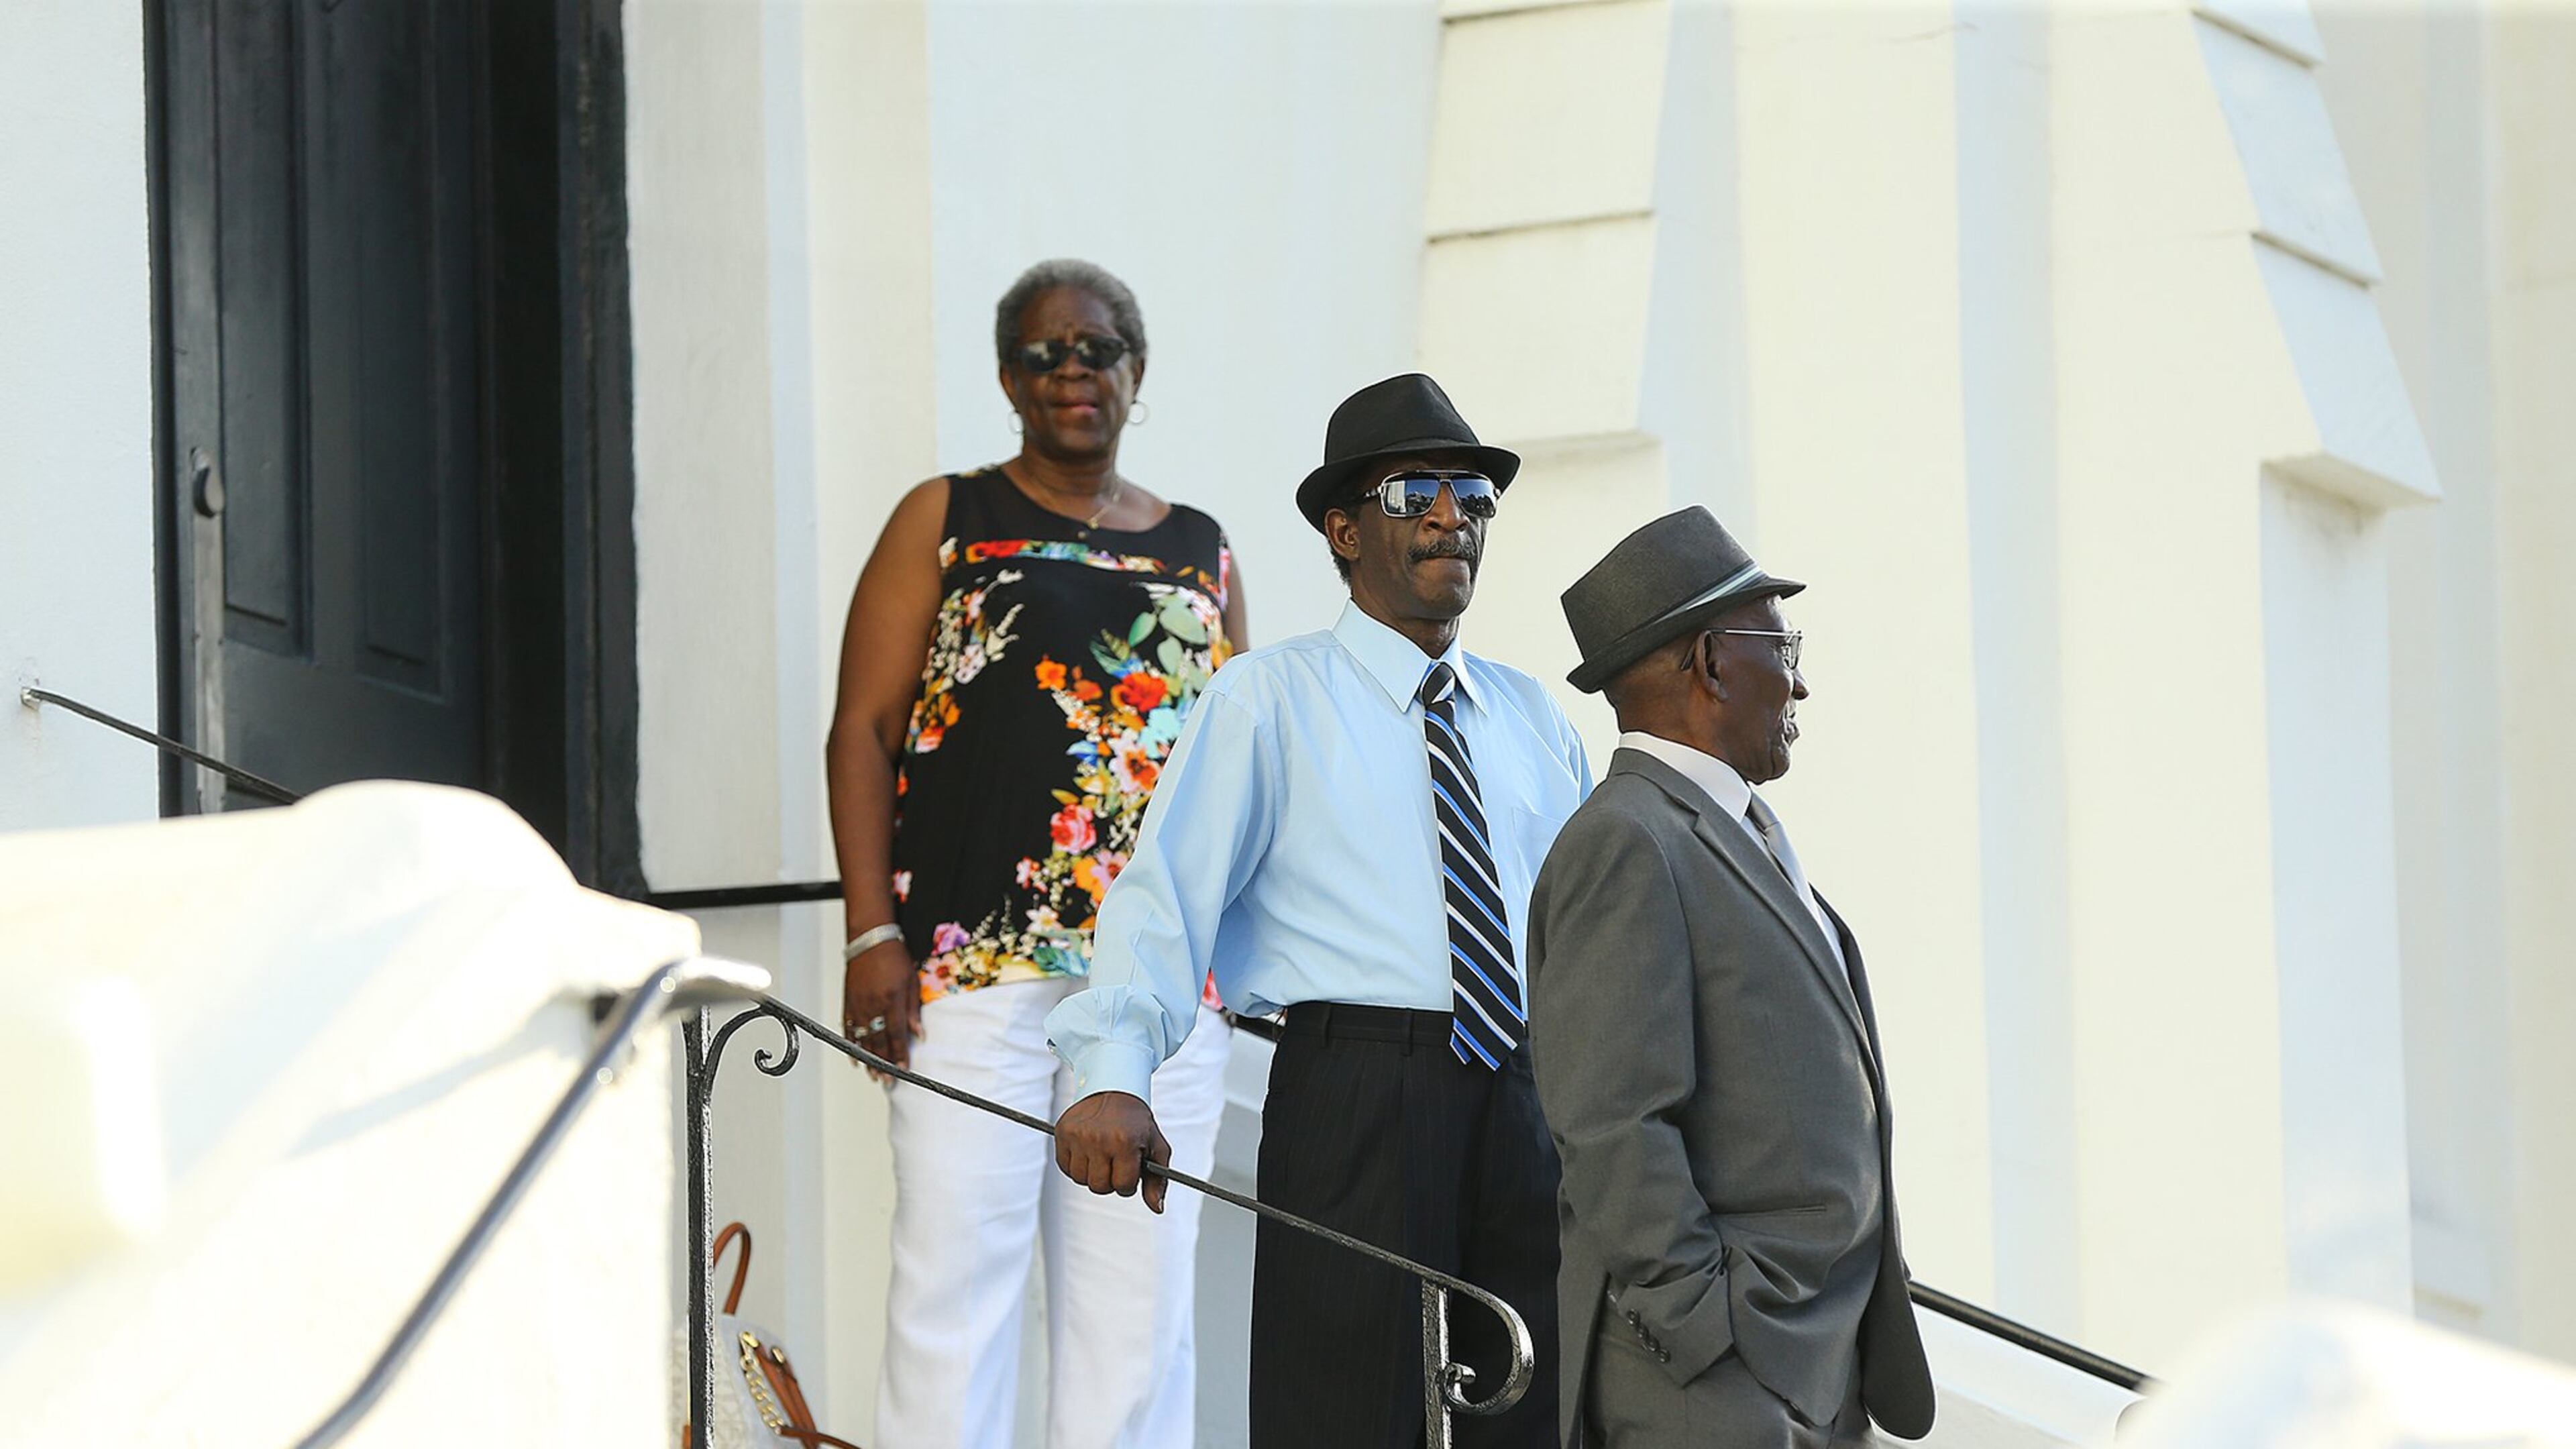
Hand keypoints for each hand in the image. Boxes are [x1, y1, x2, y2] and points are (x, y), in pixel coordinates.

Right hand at [841, 938, 922, 1075]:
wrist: (869, 940)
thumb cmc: (893, 957)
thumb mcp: (911, 981)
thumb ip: (914, 1010)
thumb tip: (920, 1034)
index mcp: (891, 1001)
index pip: (896, 1035)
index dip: (900, 1055)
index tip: (904, 1069)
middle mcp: (872, 1006)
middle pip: (878, 1042)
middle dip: (884, 1064)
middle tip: (887, 1081)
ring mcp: (857, 1006)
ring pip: (862, 1040)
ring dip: (868, 1060)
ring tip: (873, 1075)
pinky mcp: (847, 1003)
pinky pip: (849, 1029)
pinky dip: (851, 1045)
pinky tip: (855, 1058)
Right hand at [1054, 1091, 1172, 1212]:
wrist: (1114, 1089)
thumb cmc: (1137, 1123)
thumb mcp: (1156, 1147)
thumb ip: (1158, 1180)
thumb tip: (1157, 1209)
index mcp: (1124, 1142)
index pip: (1123, 1186)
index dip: (1129, 1183)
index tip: (1130, 1170)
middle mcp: (1099, 1138)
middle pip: (1099, 1186)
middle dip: (1110, 1181)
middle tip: (1116, 1163)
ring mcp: (1078, 1135)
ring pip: (1081, 1179)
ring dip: (1092, 1174)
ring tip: (1102, 1156)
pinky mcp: (1063, 1132)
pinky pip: (1065, 1167)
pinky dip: (1077, 1165)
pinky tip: (1088, 1151)